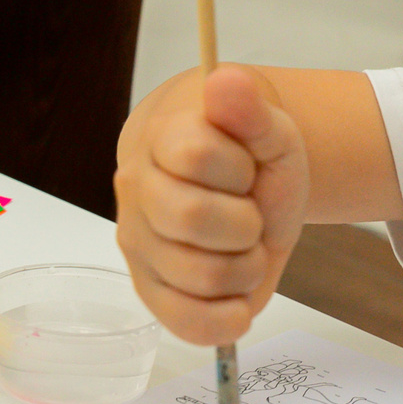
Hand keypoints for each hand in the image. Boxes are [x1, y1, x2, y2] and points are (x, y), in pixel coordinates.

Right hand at [114, 66, 310, 346]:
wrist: (237, 188)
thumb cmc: (248, 156)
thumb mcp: (265, 127)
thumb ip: (249, 108)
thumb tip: (227, 81)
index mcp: (160, 142)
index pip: (194, 154)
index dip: (236, 168)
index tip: (245, 169)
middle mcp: (137, 193)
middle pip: (191, 218)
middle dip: (245, 222)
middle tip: (250, 216)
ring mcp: (140, 245)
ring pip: (199, 276)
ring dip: (245, 269)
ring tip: (245, 250)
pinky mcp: (152, 292)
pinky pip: (185, 323)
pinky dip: (224, 320)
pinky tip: (239, 302)